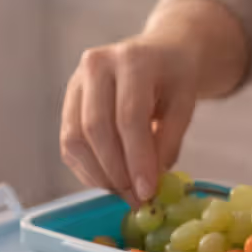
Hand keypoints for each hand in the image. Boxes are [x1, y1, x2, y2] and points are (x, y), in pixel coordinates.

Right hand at [59, 34, 200, 205]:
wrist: (156, 54)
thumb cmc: (173, 79)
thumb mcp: (185, 105)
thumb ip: (167, 142)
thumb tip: (148, 183)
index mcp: (131, 59)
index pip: (128, 116)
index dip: (136, 158)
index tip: (146, 191)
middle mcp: (95, 65)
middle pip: (96, 128)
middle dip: (116, 171)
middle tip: (135, 197)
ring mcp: (75, 83)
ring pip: (75, 139)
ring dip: (99, 175)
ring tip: (125, 191)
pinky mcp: (67, 103)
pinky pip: (68, 145)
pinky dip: (87, 170)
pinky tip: (109, 179)